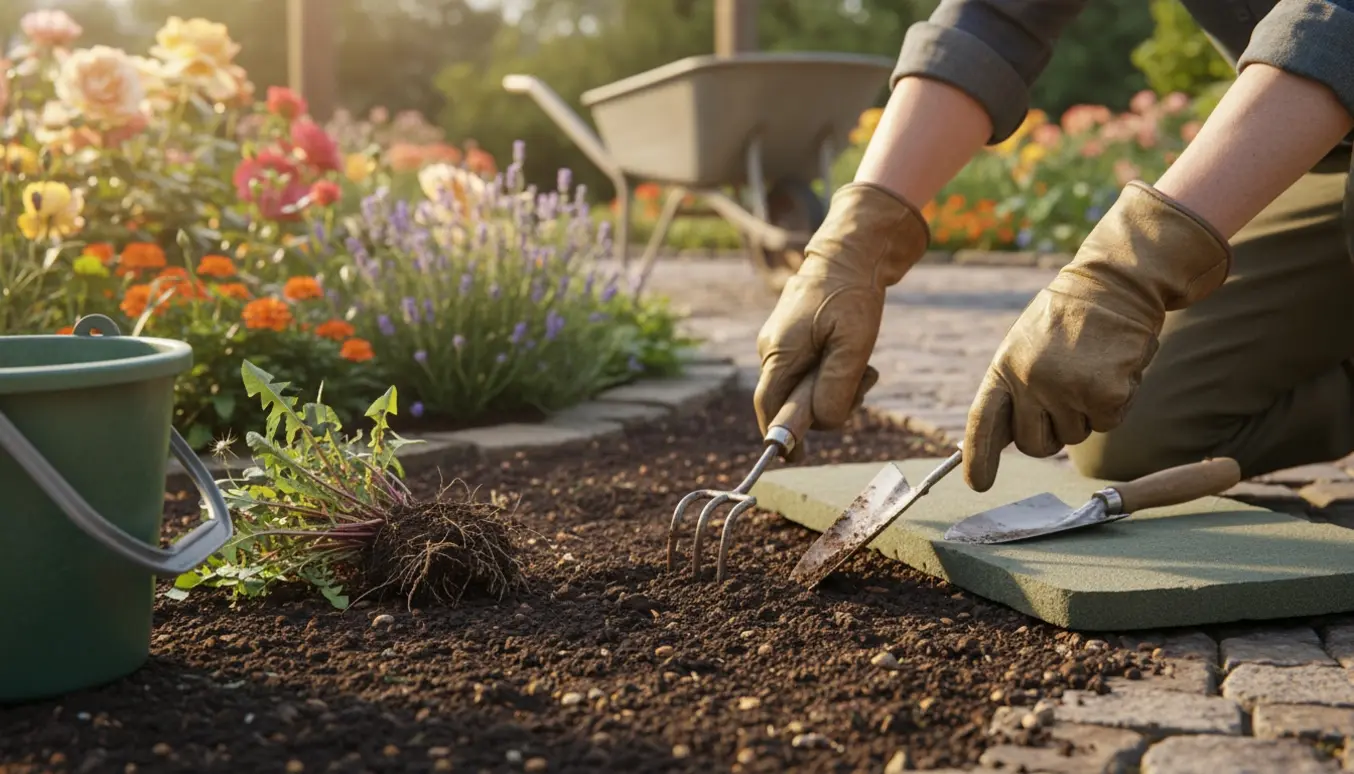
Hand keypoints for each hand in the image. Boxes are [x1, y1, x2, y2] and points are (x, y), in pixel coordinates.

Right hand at [754, 183, 929, 458]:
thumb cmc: (853, 293)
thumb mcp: (854, 343)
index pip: (768, 408)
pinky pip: (812, 372)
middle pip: (791, 402)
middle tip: (862, 383)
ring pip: (806, 388)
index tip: (795, 457)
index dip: (780, 435)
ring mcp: (783, 344)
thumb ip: (836, 386)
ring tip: (866, 367)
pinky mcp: (797, 339)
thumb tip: (822, 423)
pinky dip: (836, 373)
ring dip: (838, 387)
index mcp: (778, 352)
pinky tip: (857, 358)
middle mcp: (773, 350)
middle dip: (826, 404)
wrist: (853, 250)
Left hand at [963, 181, 1232, 490]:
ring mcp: (1068, 390)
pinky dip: (1114, 404)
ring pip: (1074, 436)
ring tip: (1090, 369)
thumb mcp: (1027, 346)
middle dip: (1050, 434)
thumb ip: (1015, 388)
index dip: (977, 456)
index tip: (976, 483)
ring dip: (1085, 413)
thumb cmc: (1069, 319)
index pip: (983, 421)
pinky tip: (1113, 370)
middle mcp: (1031, 381)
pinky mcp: (1106, 396)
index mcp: (1005, 367)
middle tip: (1066, 397)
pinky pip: (1107, 423)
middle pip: (1034, 444)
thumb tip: (1007, 439)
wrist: (1116, 285)